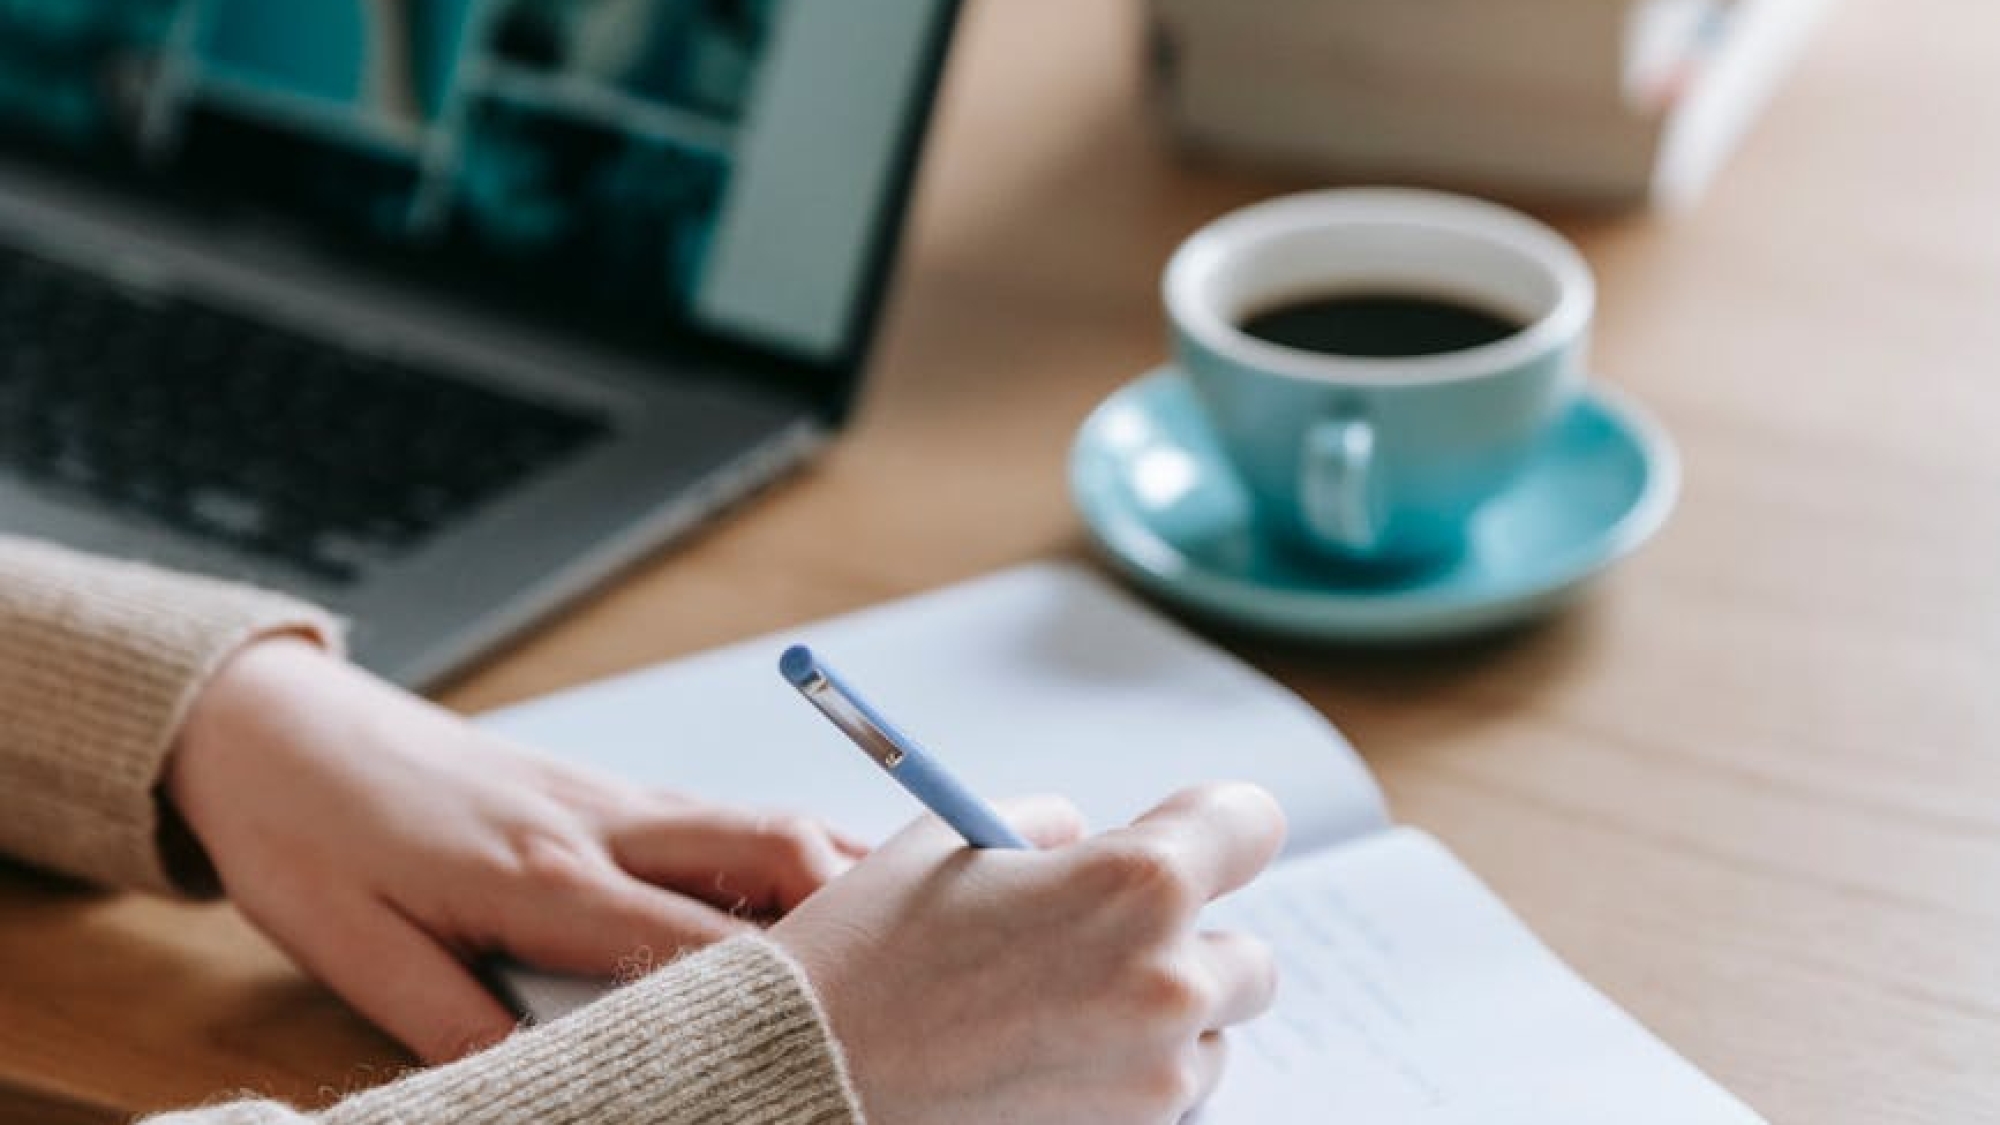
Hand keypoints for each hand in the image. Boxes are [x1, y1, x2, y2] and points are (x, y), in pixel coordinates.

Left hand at [166, 636, 861, 1062]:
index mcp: (543, 875)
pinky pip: (720, 817)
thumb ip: (462, 1026)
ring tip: (910, 910)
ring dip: (836, 862)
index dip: (780, 983)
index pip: (695, 939)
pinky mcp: (605, 787)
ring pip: (757, 821)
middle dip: (853, 898)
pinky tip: (819, 876)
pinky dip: (788, 844)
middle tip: (926, 950)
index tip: (846, 1019)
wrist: (284, 730)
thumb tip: (556, 1079)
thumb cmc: (314, 838)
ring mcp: (611, 795)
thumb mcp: (361, 954)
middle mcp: (600, 824)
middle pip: (764, 851)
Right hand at [771, 783, 1284, 1124]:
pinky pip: (1160, 1101)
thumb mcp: (950, 842)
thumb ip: (1045, 828)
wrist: (805, 1084)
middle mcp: (1169, 983)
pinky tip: (1039, 1060)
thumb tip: (1087, 840)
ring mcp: (1154, 1080)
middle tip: (1106, 944)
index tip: (1190, 836)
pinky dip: (1122, 1079)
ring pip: (1210, 1041)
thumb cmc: (864, 957)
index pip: (1249, 825)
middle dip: (1190, 944)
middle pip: (1251, 956)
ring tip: (1057, 1011)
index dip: (1215, 825)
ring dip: (1162, 1023)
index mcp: (1137, 884)